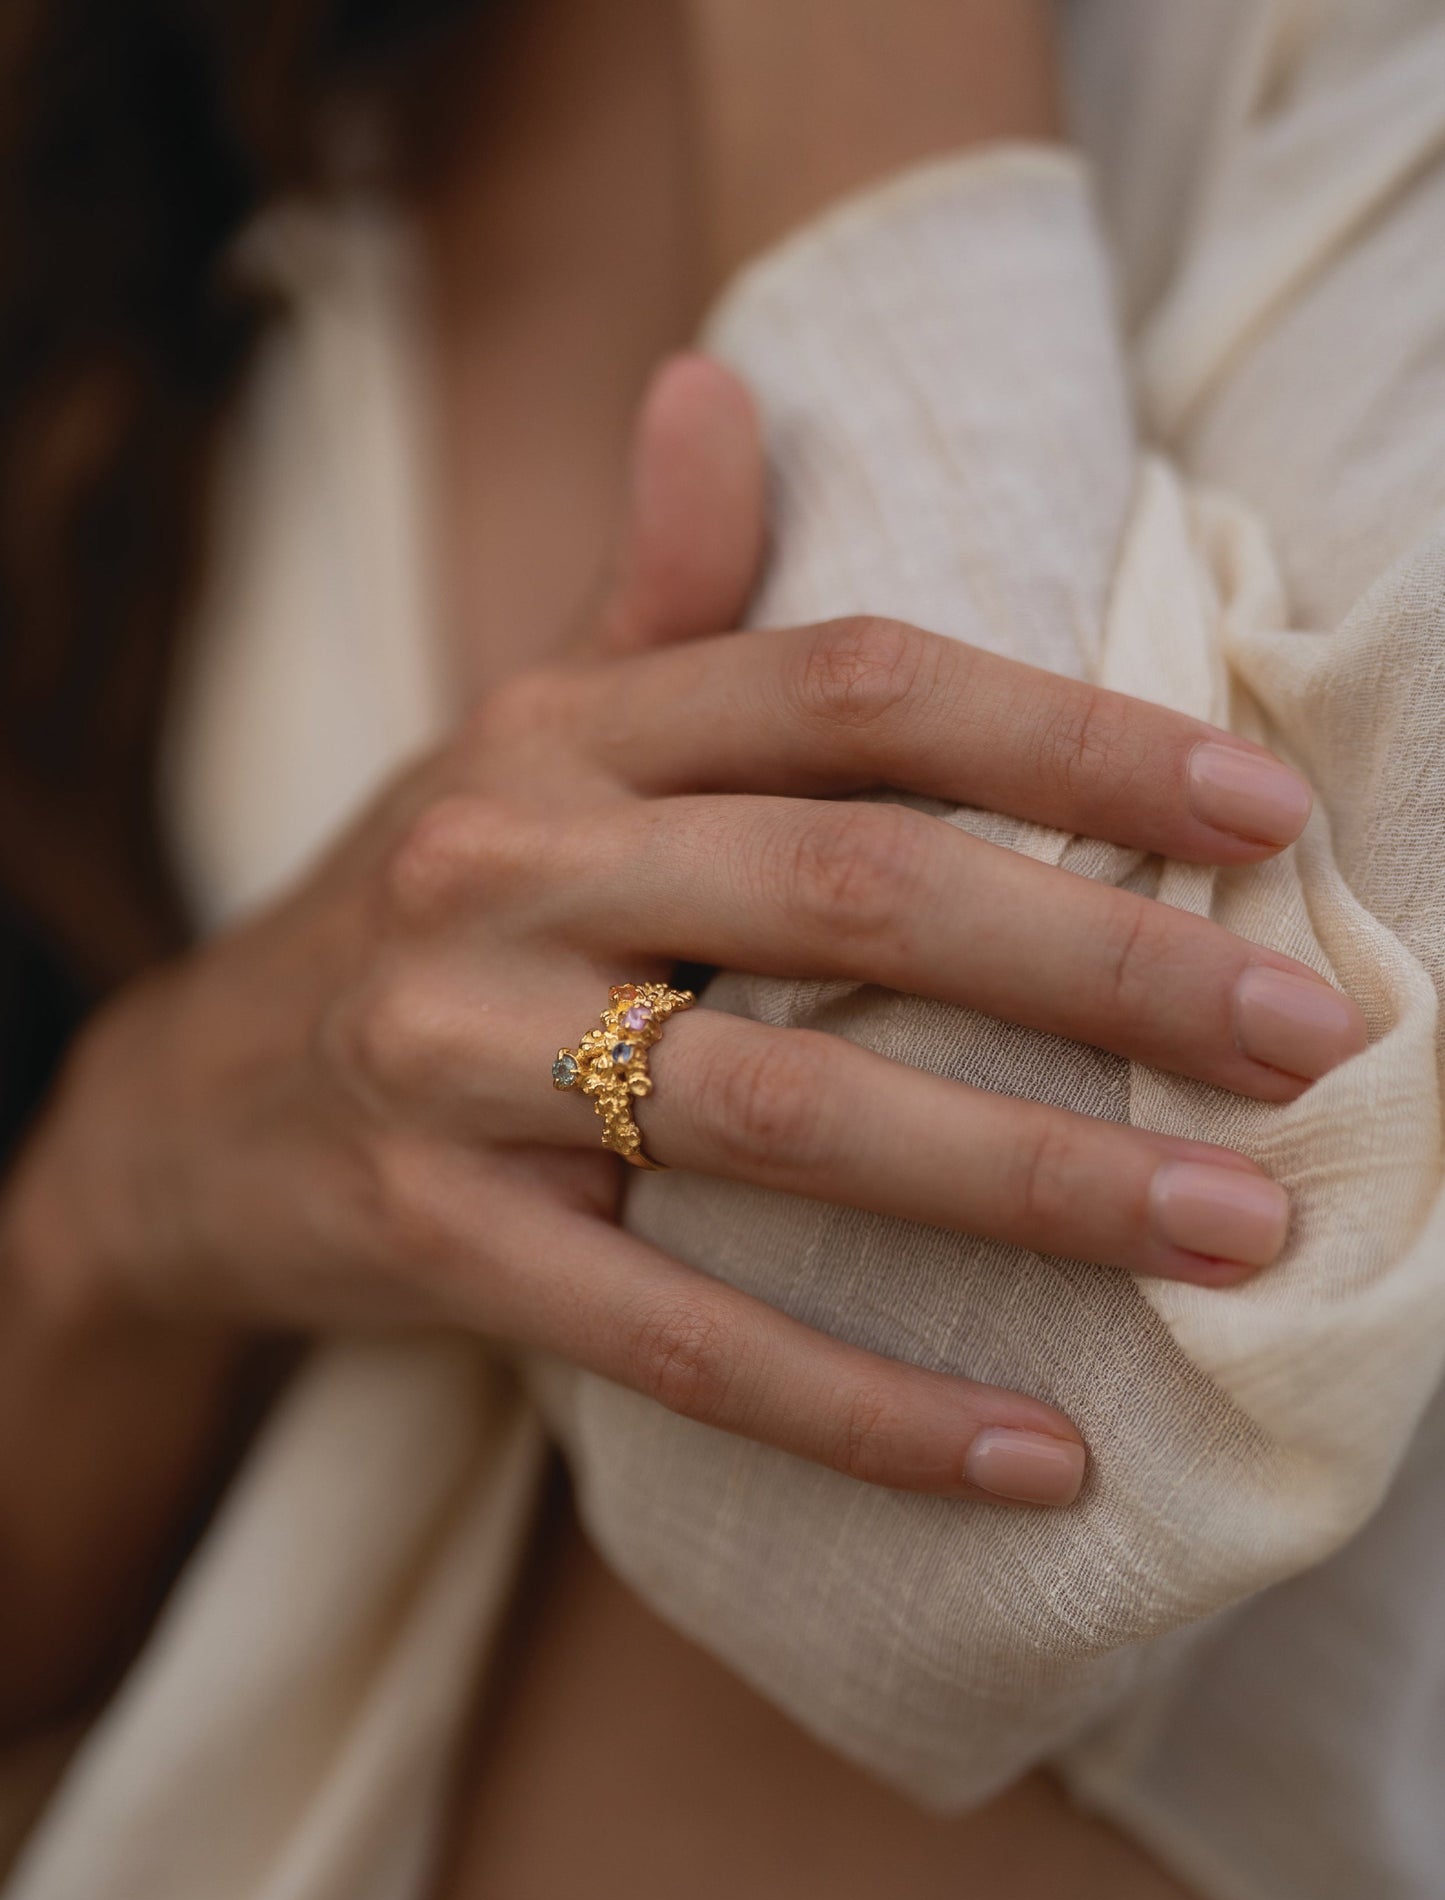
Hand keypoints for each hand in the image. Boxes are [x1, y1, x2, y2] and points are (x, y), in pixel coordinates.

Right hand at [15, 358, 1363, 1508]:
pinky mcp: (426, 1236)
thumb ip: (649, 588)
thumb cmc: (427, 907)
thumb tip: (719, 381)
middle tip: (1309, 1044)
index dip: (1072, 739)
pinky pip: (673, 1333)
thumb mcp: (519, 732)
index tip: (1264, 813)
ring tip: (1231, 1233)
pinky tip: (1031, 1457)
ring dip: (1032, 1182)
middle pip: (854, 887)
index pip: (854, 687)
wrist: (187, 1102)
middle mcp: (507, 864)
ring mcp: (454, 1054)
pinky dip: (861, 1403)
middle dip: (1107, 965)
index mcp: (565, 728)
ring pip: (784, 1108)